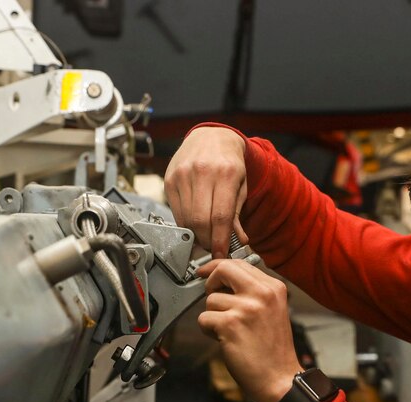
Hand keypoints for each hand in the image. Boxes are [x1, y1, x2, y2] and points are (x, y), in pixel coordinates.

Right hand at [165, 127, 249, 258]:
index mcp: (225, 174)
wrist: (210, 137)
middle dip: (207, 241)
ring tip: (205, 237)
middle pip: (200, 221)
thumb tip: (237, 240)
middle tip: (213, 247)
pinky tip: (194, 224)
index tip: (221, 255)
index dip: (220, 241)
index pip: (220, 217)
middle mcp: (202, 172)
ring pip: (186, 219)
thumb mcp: (241, 186)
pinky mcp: (170, 179)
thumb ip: (237, 214)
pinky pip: (176, 212)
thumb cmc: (228, 162)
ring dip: (195, 235)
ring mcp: (183, 175)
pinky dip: (186, 224)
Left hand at [197, 259, 298, 401]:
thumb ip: (253, 292)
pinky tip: (224, 340)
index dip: (218, 267)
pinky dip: (208, 330)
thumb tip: (224, 277)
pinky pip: (204, 318)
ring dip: (213, 316)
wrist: (279, 379)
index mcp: (274, 288)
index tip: (208, 273)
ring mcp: (246, 308)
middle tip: (213, 297)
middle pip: (223, 269)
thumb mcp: (273, 311)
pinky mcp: (231, 324)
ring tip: (229, 330)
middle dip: (211, 282)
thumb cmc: (273, 350)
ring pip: (211, 299)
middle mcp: (262, 294)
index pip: (239, 264)